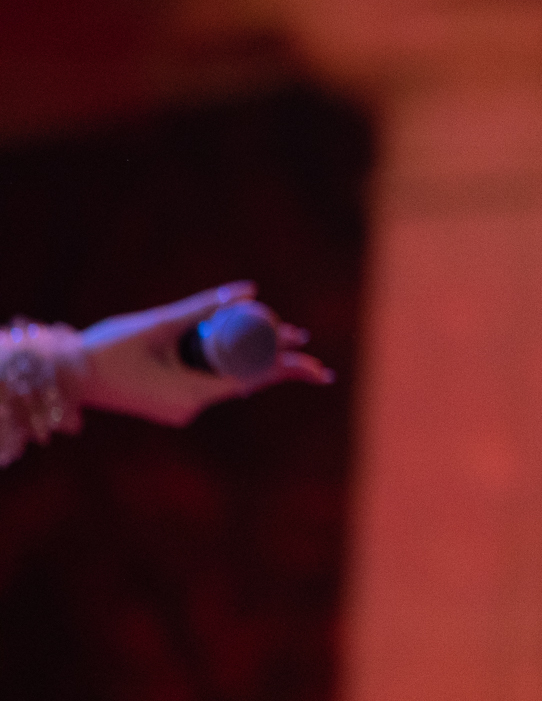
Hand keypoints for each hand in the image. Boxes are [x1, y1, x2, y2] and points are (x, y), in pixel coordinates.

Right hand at [75, 282, 333, 427]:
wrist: (66, 376)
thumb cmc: (108, 348)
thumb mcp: (160, 322)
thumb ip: (204, 307)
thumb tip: (249, 291)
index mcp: (191, 394)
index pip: (252, 379)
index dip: (285, 368)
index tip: (317, 365)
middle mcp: (190, 408)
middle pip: (245, 379)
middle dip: (274, 359)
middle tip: (302, 337)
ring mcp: (180, 409)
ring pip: (227, 380)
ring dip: (250, 358)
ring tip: (283, 337)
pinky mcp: (171, 403)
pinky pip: (208, 382)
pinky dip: (225, 363)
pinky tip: (242, 348)